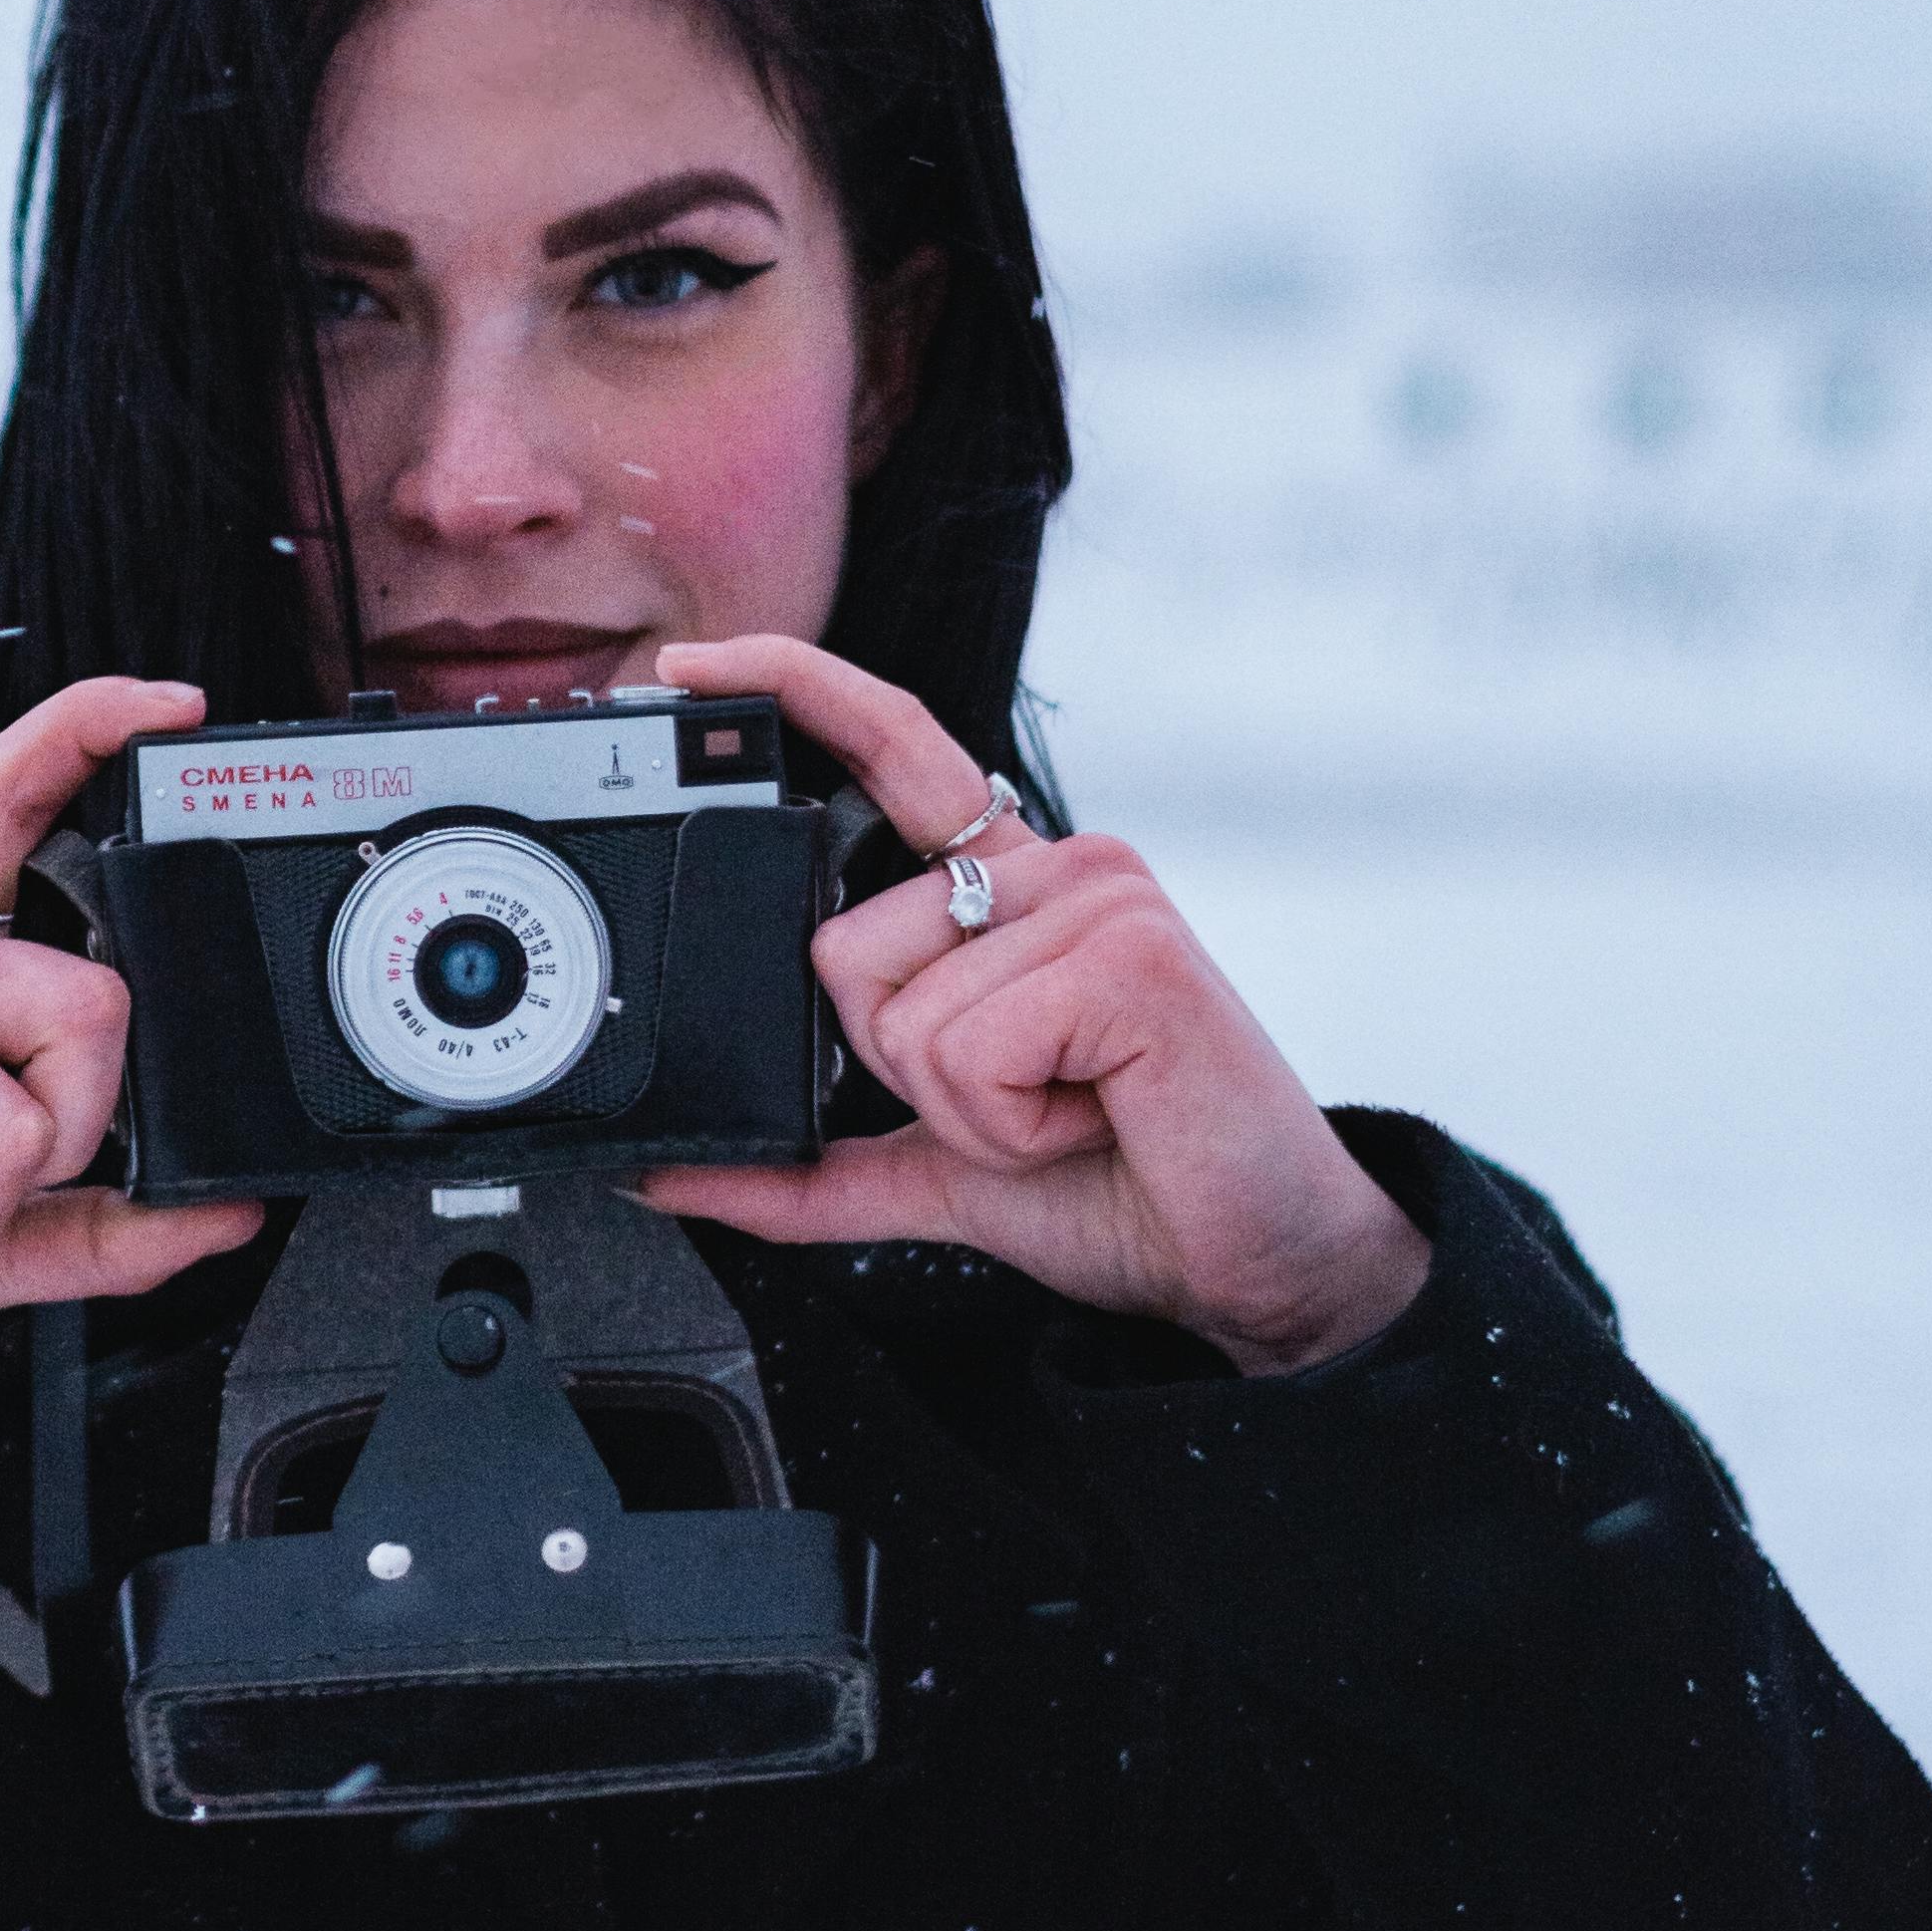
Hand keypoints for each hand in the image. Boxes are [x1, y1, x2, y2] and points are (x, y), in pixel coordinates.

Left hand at [636, 636, 1428, 1379]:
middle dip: (902, 1068)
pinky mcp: (1131, 954)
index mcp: (1009, 889)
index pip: (889, 747)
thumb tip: (672, 1171)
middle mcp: (1056, 869)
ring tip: (1072, 1115)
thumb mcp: (930, 1166)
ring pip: (901, 1011)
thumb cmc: (1119, 1189)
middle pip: (845, 948)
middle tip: (1025, 1103)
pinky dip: (1008, 1125)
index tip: (685, 664)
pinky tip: (1097, 1119)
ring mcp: (1098, 899)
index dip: (787, 686)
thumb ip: (805, 1164)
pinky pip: (970, 1049)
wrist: (1259, 1266)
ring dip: (966, 1111)